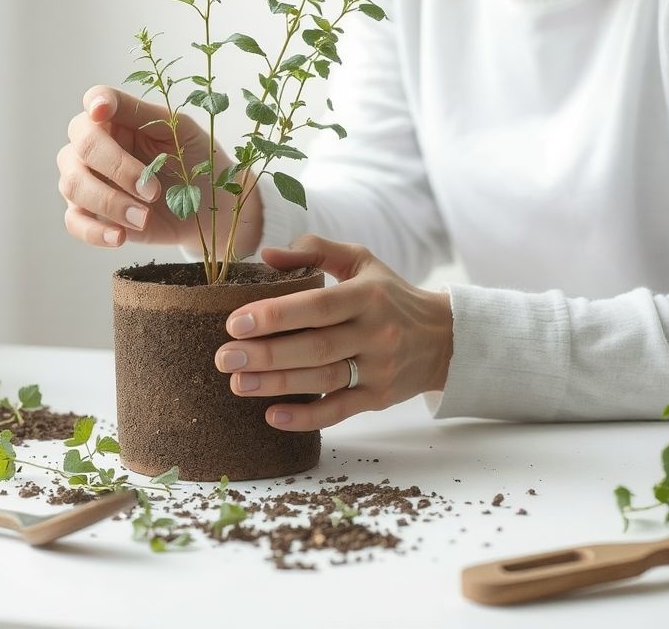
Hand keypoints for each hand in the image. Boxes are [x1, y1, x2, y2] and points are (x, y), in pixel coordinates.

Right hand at [57, 85, 261, 253]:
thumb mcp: (177, 130)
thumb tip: (97, 105)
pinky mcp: (89, 214)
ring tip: (144, 217)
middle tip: (153, 191)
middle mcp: (92, 147)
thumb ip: (140, 113)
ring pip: (72, 184)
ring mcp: (86, 180)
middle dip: (117, 168)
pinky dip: (95, 231)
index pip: (94, 100)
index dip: (95, 103)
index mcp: (116, 119)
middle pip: (81, 146)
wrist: (208, 209)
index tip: (102, 112)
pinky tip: (120, 237)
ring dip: (110, 202)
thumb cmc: (194, 162)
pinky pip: (74, 222)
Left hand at [214, 234, 452, 430]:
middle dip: (265, 354)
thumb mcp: (361, 261)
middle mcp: (376, 333)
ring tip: (237, 383)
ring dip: (277, 384)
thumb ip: (315, 251)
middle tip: (223, 357)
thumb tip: (266, 255)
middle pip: (314, 348)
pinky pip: (340, 411)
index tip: (234, 323)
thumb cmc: (390, 295)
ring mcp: (379, 369)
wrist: (445, 338)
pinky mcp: (380, 398)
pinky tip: (272, 415)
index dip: (275, 316)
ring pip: (323, 380)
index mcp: (367, 295)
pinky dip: (306, 418)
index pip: (316, 307)